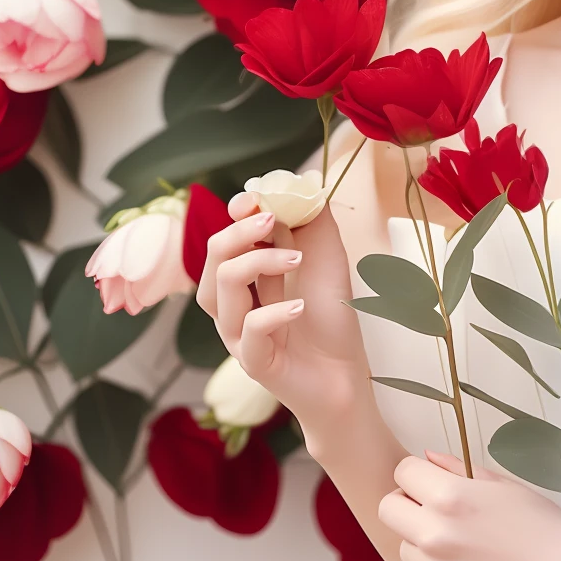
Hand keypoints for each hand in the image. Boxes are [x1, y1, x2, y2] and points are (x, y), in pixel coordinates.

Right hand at [196, 188, 371, 435]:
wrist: (347, 378)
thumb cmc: (330, 320)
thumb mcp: (328, 259)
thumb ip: (314, 221)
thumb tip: (302, 183)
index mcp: (246, 280)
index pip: (222, 242)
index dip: (235, 217)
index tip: (260, 200)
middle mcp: (234, 305)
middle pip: (212, 261)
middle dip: (238, 233)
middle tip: (272, 219)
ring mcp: (239, 335)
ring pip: (218, 293)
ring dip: (255, 264)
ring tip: (295, 258)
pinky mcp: (255, 363)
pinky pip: (247, 333)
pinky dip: (271, 314)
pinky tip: (298, 305)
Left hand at [376, 450, 560, 560]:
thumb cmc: (548, 534)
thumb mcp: (509, 489)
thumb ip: (462, 470)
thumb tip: (428, 458)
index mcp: (451, 498)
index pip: (403, 472)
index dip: (417, 475)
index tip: (431, 484)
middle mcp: (435, 536)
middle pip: (389, 509)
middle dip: (407, 505)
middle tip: (435, 513)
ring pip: (405, 549)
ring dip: (423, 545)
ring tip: (464, 550)